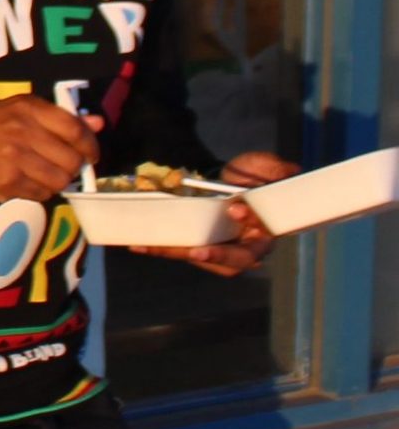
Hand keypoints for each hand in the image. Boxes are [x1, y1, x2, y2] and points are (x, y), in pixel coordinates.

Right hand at [0, 98, 100, 203]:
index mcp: (29, 108)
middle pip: (72, 159)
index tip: (89, 155)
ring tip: (40, 176)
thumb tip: (99, 122)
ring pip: (60, 179)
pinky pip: (41, 193)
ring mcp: (15, 156)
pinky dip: (38, 192)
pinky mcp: (7, 180)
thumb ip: (59, 119)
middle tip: (59, 168)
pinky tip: (23, 183)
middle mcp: (23, 129)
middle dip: (71, 168)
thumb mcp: (18, 114)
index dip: (90, 146)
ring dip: (55, 183)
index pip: (76, 129)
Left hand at [129, 151, 300, 275]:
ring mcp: (220, 248)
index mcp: (266, 231)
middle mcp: (245, 246)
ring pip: (201, 259)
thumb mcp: (263, 166)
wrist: (225, 177)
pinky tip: (138, 244)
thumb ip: (275, 169)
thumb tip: (289, 171)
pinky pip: (181, 251)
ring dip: (176, 254)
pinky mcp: (198, 244)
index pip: (262, 236)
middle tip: (197, 253)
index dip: (250, 225)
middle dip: (215, 258)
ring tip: (150, 247)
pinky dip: (161, 248)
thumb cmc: (249, 174)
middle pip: (234, 262)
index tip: (234, 208)